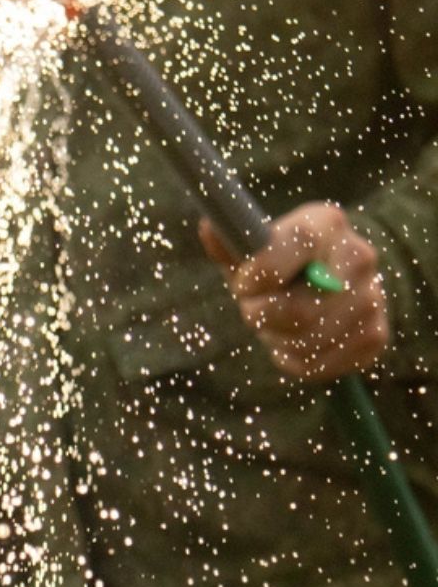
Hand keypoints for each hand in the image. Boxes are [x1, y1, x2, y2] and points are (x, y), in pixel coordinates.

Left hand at [199, 203, 389, 380]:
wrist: (323, 283)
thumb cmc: (274, 263)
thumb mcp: (249, 248)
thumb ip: (228, 243)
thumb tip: (209, 228)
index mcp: (325, 222)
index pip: (298, 243)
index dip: (262, 271)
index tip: (242, 286)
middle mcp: (359, 257)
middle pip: (301, 309)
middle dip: (263, 315)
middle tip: (252, 309)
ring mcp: (373, 298)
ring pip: (307, 341)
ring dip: (275, 337)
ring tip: (273, 321)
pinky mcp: (376, 336)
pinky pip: (317, 364)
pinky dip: (291, 359)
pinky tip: (291, 339)